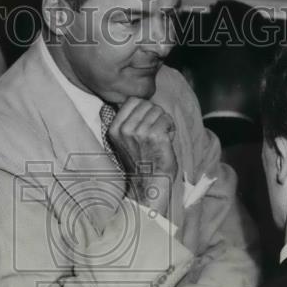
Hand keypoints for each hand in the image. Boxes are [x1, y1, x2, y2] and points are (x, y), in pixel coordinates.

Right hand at [106, 97, 178, 217]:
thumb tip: (144, 103)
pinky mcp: (155, 136)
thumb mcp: (126, 140)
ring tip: (160, 139)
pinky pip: (167, 119)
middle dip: (155, 115)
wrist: (149, 186)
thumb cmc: (142, 163)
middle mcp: (125, 129)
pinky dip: (171, 128)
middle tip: (155, 134)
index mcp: (115, 128)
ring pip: (159, 110)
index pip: (133, 100)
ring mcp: (140, 132)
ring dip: (164, 122)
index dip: (144, 109)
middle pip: (147, 104)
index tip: (146, 124)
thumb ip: (130, 121)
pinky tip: (167, 141)